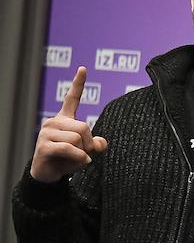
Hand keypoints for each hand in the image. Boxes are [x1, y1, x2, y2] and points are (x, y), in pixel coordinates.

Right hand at [31, 67, 108, 183]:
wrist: (48, 174)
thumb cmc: (67, 159)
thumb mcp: (86, 151)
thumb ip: (96, 144)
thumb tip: (100, 143)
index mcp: (64, 119)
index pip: (72, 98)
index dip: (78, 83)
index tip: (83, 68)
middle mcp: (54, 122)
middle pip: (84, 126)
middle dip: (89, 143)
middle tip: (85, 153)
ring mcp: (47, 133)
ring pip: (78, 138)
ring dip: (83, 153)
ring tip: (75, 159)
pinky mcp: (44, 146)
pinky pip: (70, 149)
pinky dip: (79, 158)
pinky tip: (78, 163)